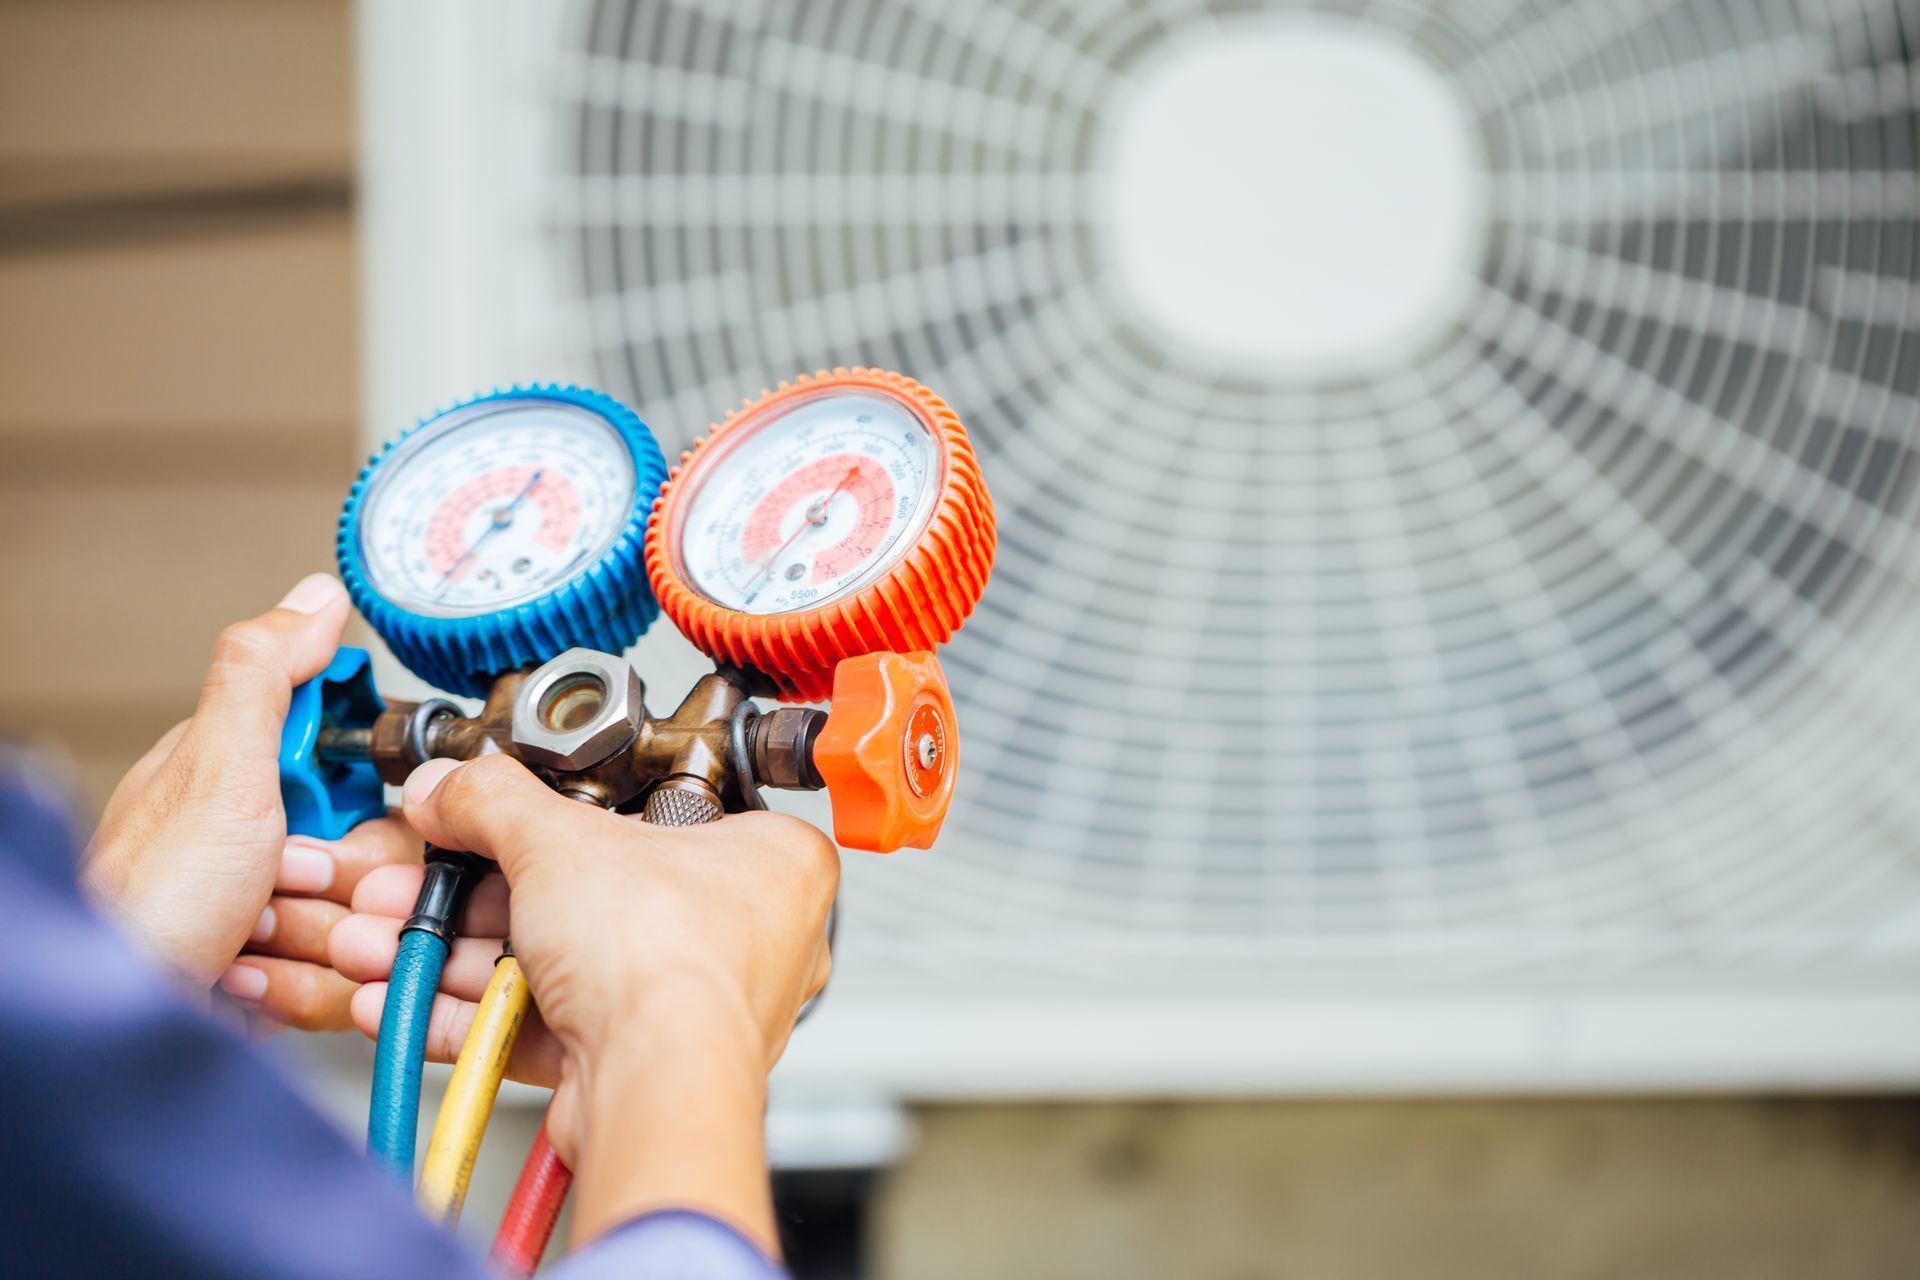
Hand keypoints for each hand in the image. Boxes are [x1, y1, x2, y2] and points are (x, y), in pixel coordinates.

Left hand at [81, 574, 422, 1030]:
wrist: (118, 1035)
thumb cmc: (143, 909)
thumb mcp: (216, 771)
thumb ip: (265, 677)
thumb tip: (313, 598)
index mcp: (238, 775)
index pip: (357, 767)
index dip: (362, 796)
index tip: (332, 812)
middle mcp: (256, 843)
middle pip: (377, 850)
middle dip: (346, 882)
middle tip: (283, 890)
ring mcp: (270, 913)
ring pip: (371, 920)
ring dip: (328, 942)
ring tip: (260, 947)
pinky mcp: (284, 980)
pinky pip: (350, 981)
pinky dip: (313, 990)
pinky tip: (258, 987)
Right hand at [330, 754, 836, 1250]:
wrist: (653, 1087)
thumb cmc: (668, 963)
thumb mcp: (561, 841)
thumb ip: (494, 803)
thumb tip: (455, 785)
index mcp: (768, 858)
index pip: (657, 811)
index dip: (566, 811)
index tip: (497, 812)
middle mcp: (740, 933)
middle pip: (584, 892)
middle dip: (472, 894)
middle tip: (415, 880)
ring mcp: (685, 1002)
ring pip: (551, 963)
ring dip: (453, 953)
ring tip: (382, 939)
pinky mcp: (632, 1060)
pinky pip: (540, 1024)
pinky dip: (469, 1012)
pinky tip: (403, 998)